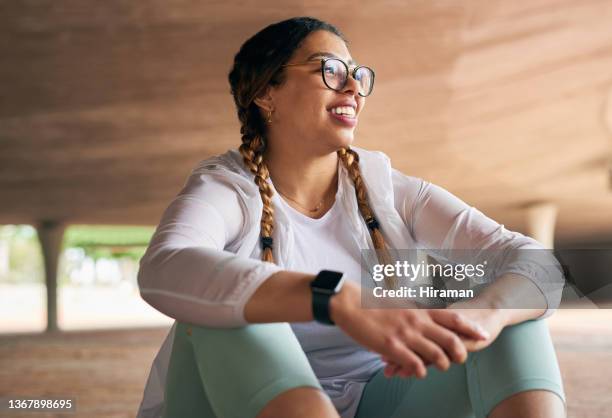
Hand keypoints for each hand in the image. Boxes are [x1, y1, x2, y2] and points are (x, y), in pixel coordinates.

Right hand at [330, 282, 489, 378]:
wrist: (351, 304)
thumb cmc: (374, 304)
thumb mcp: (402, 303)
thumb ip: (417, 311)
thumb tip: (428, 315)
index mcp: (420, 309)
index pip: (453, 318)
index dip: (471, 328)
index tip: (483, 335)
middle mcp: (416, 321)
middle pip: (450, 340)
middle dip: (460, 353)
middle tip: (460, 359)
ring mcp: (405, 334)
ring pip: (436, 356)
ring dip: (441, 365)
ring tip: (438, 366)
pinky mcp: (391, 347)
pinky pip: (415, 365)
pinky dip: (420, 371)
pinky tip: (417, 371)